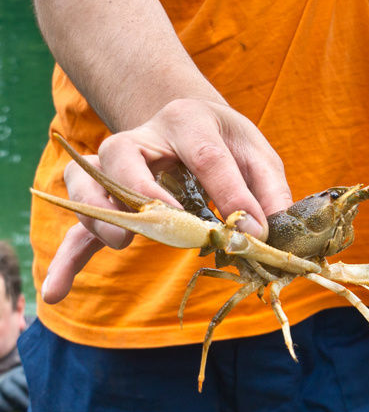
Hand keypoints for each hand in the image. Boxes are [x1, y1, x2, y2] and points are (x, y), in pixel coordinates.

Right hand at [42, 98, 290, 302]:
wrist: (192, 124)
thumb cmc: (228, 143)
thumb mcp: (258, 155)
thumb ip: (268, 190)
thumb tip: (262, 233)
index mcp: (189, 119)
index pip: (206, 155)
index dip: (231, 194)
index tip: (252, 232)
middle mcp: (144, 136)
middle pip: (123, 154)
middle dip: (138, 191)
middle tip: (165, 224)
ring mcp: (117, 165)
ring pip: (88, 180)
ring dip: (98, 215)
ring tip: (121, 244)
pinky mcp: (106, 193)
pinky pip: (80, 220)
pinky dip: (68, 257)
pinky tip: (57, 292)